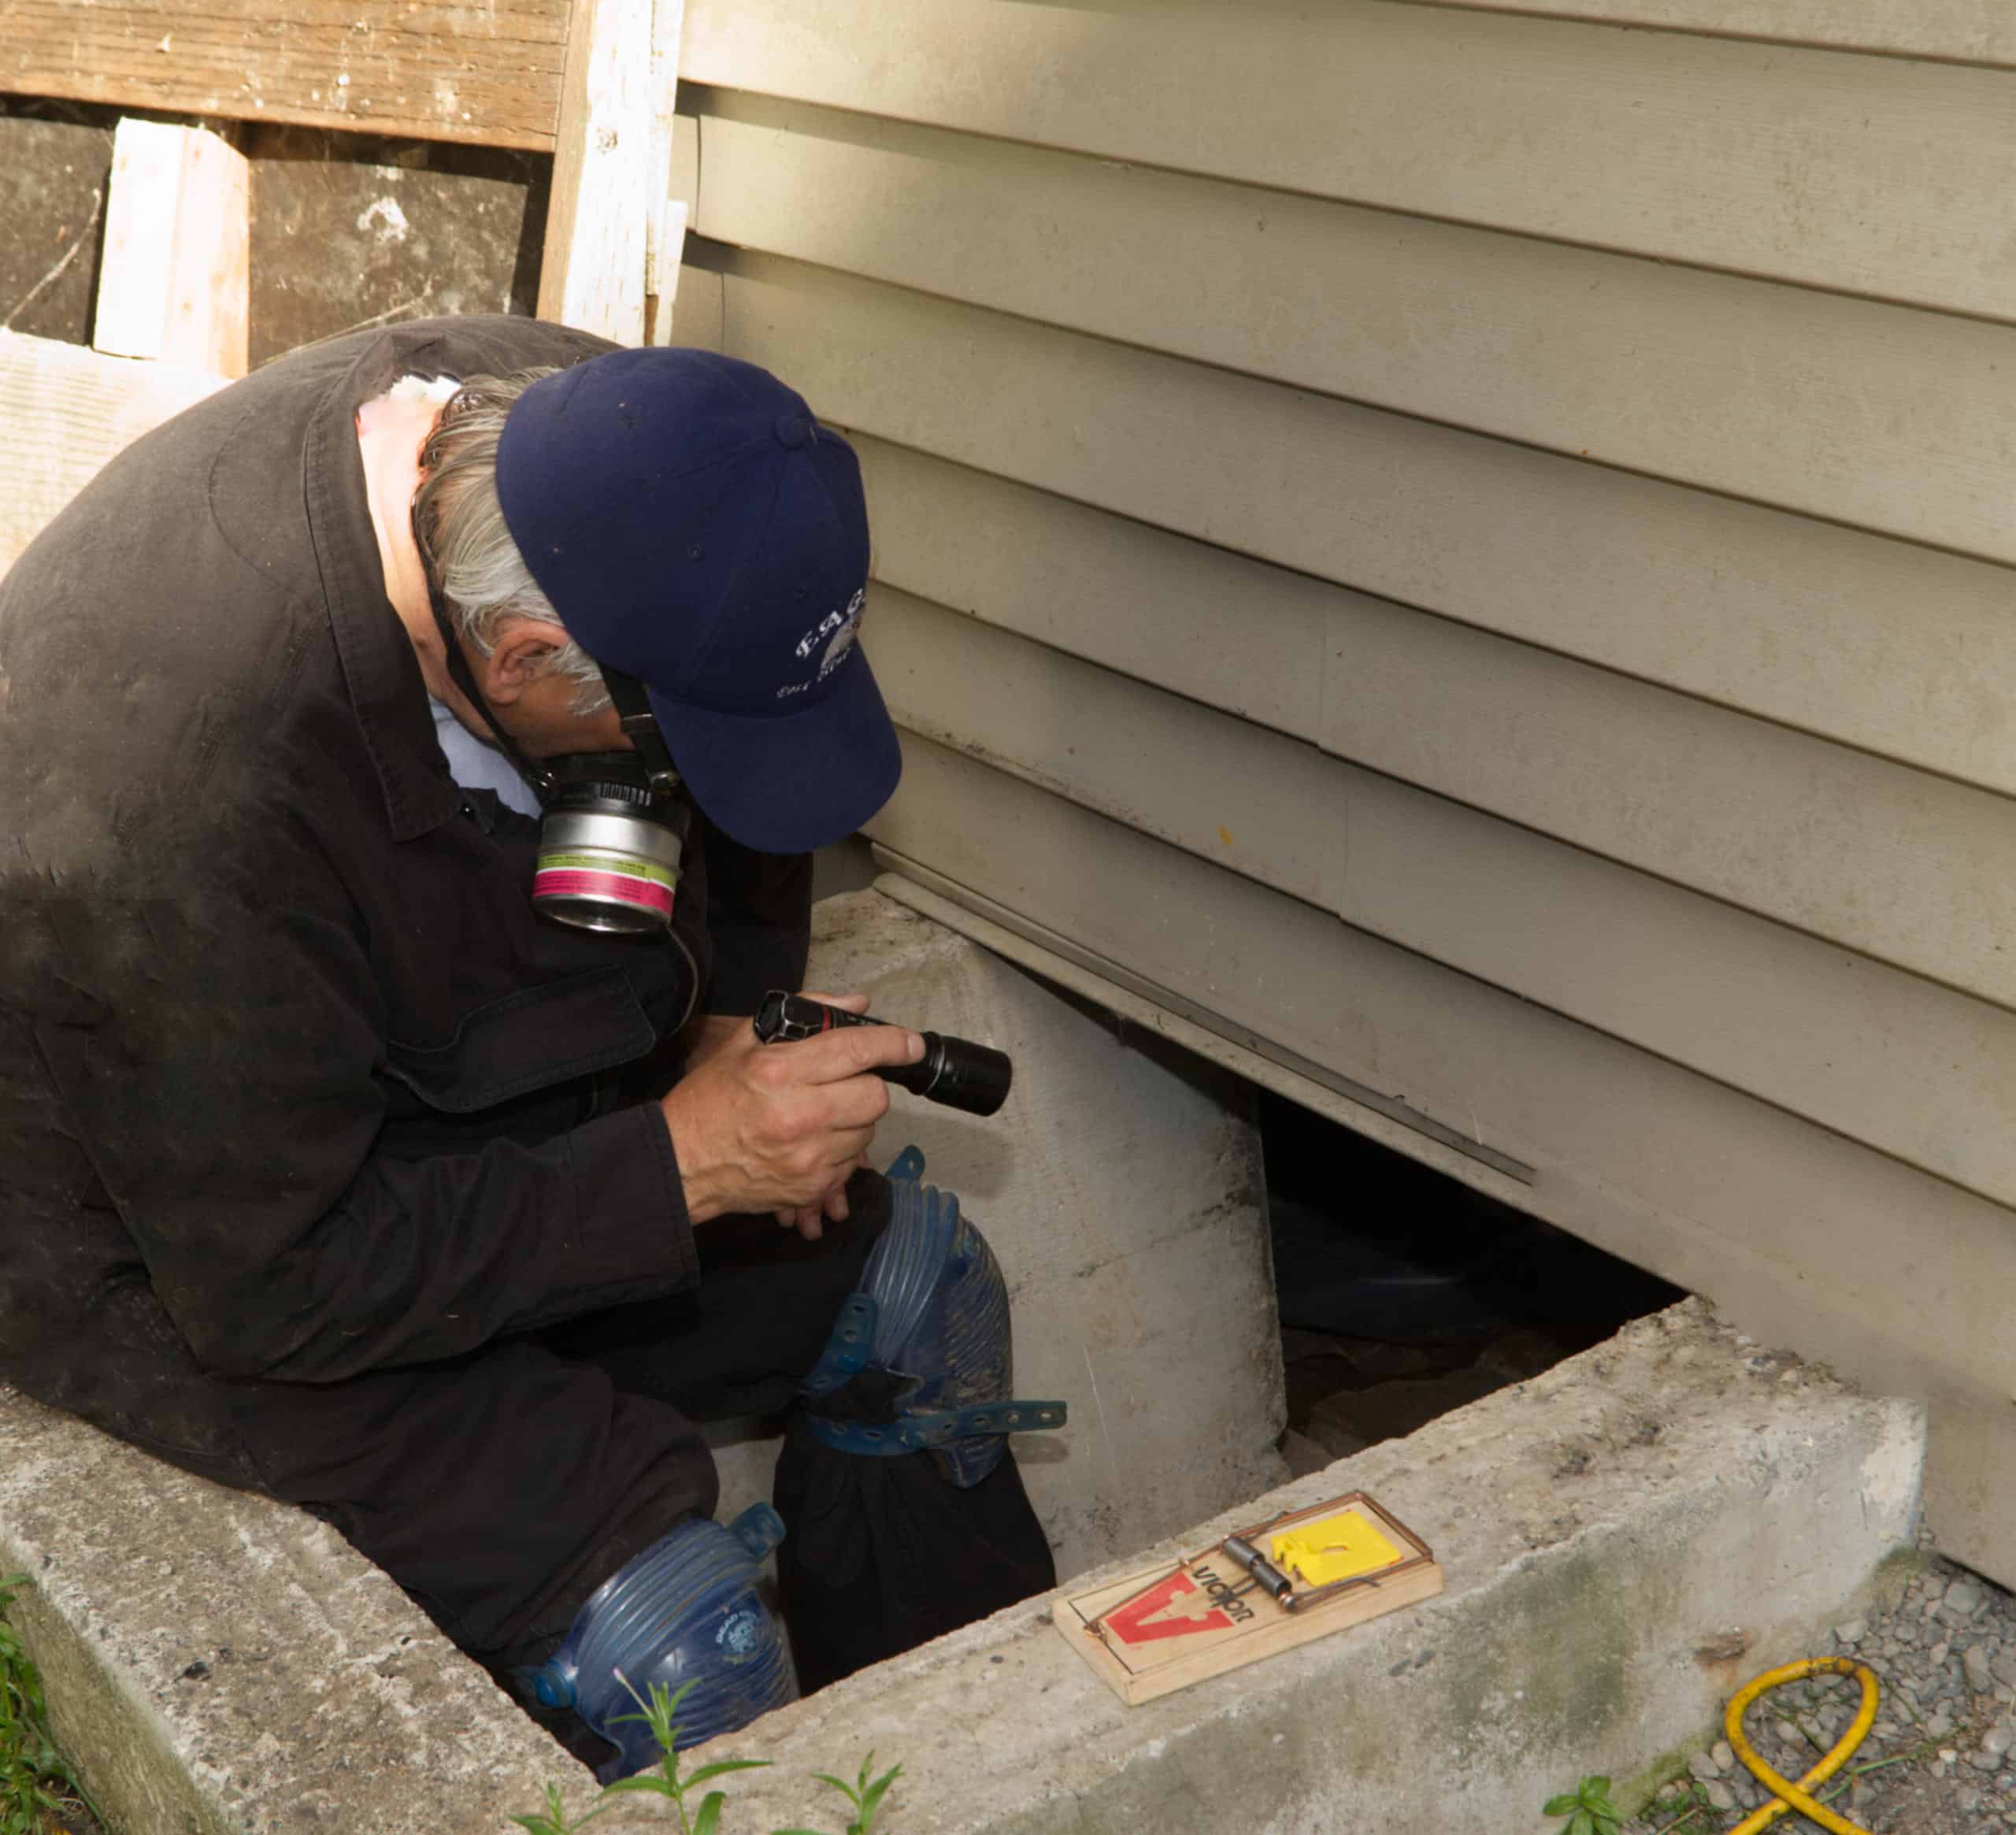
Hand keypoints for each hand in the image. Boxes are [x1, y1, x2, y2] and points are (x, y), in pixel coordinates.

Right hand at [659, 991, 920, 1232]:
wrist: (681, 1164)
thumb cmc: (710, 1101)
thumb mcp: (745, 1043)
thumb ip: (806, 1016)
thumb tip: (856, 1004)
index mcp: (779, 1072)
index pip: (855, 1050)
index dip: (892, 1043)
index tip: (910, 1043)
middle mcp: (799, 1115)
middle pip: (874, 1096)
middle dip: (867, 1084)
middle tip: (843, 1084)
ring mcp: (808, 1157)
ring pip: (867, 1131)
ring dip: (854, 1119)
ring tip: (820, 1114)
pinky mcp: (811, 1187)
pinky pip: (851, 1163)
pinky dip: (840, 1150)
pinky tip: (811, 1142)